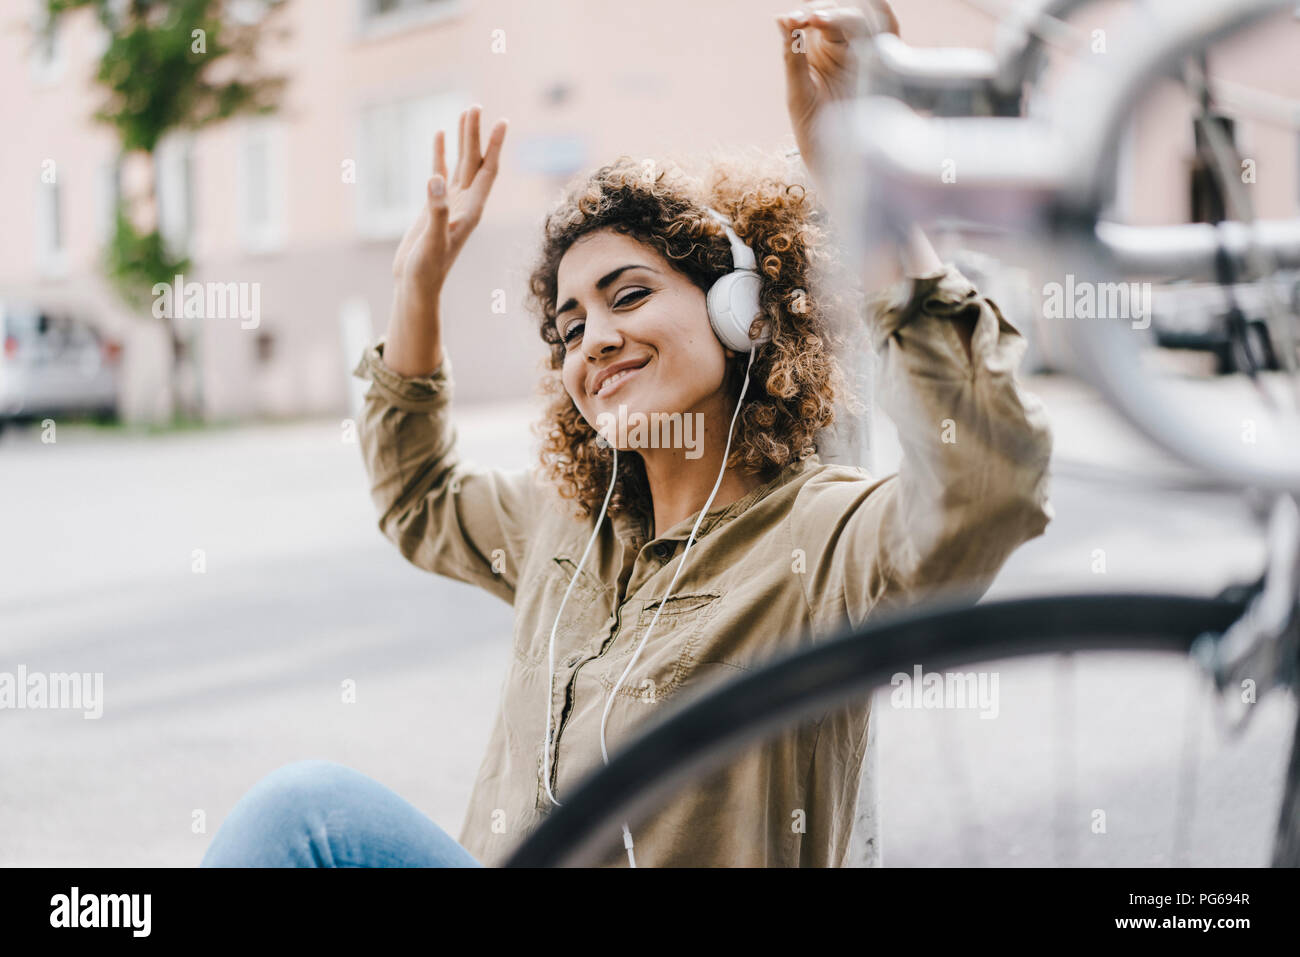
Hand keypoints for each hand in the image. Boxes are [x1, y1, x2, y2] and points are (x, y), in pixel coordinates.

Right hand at [384, 105, 507, 375]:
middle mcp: (466, 204)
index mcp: (471, 210)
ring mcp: (450, 204)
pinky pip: (440, 173)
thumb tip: (436, 180)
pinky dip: (439, 153)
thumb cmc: (426, 270)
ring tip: (465, 113)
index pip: (488, 171)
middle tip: (476, 106)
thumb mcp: (432, 241)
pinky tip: (437, 135)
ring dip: (463, 140)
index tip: (502, 121)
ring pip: (460, 164)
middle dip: (476, 134)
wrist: (416, 286)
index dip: (495, 146)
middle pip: (475, 162)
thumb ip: (436, 212)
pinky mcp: (434, 206)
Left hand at [775, 2, 897, 180]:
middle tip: (810, 19)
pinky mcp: (886, 66)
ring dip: (845, 12)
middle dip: (827, 9)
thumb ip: (792, 55)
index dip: (810, 13)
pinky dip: (873, 20)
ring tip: (820, 19)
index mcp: (823, 53)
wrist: (837, 169)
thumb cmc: (816, 136)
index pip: (820, 17)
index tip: (794, 20)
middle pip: (845, 10)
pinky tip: (847, 25)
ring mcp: (868, 56)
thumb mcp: (798, 94)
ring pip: (867, 16)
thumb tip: (781, 17)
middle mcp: (847, 50)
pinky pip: (888, 31)